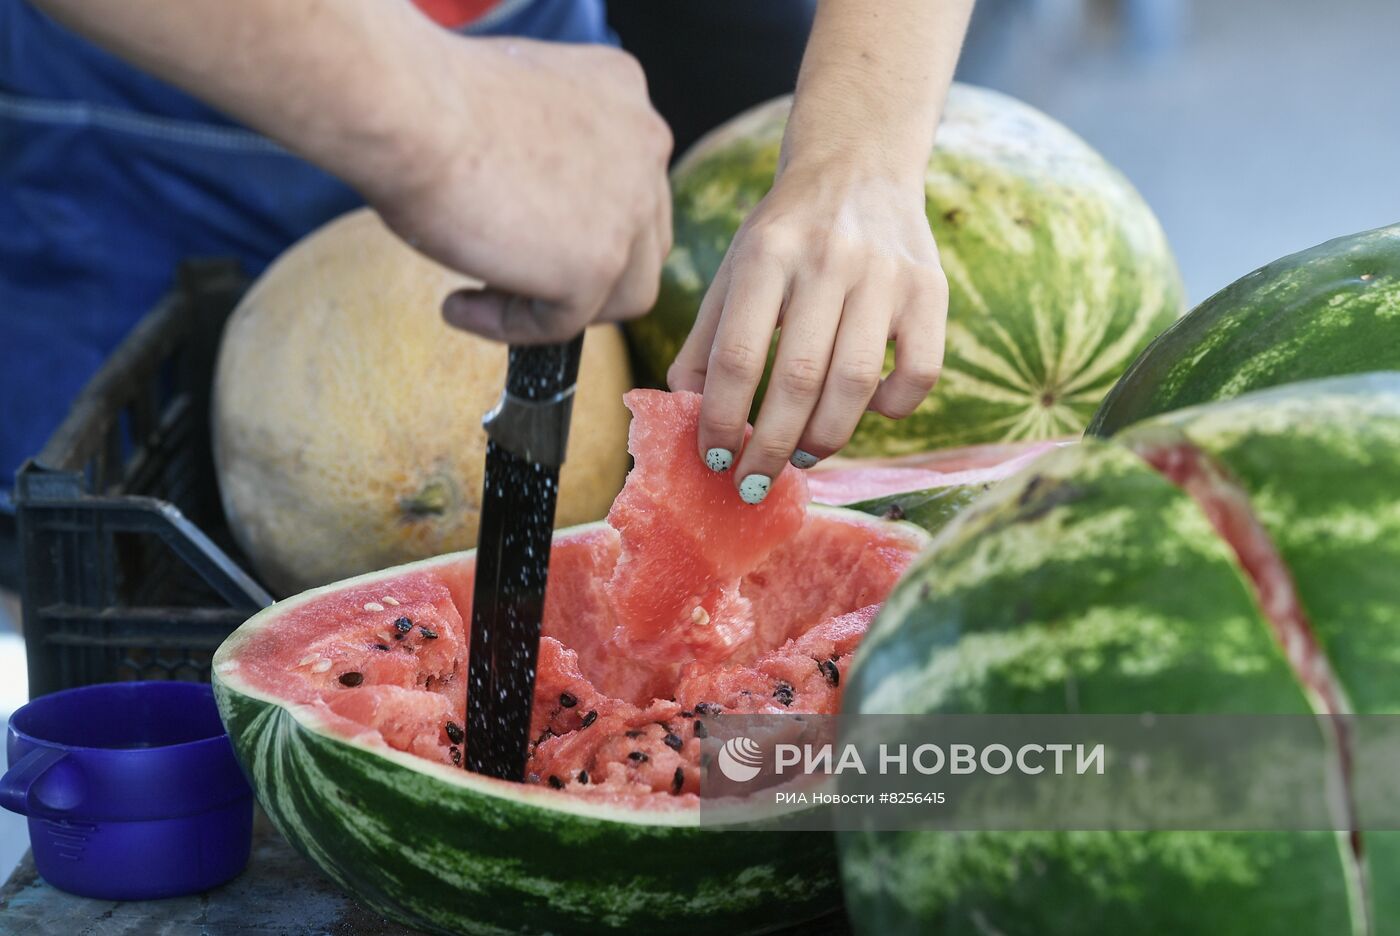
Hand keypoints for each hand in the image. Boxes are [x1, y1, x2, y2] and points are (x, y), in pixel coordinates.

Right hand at [368, 36, 673, 343]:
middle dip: (586, 269)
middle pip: (641, 241)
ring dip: (559, 304)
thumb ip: (550, 145)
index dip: (585, 221)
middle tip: (514, 274)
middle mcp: (644, 145)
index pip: (630, 183)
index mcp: (624, 93)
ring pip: (622, 293)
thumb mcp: (516, 104)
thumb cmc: (428, 96)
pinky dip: (510, 325)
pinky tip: (459, 307)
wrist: (403, 105)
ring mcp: (629, 208)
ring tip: (487, 296)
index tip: (526, 232)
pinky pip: (563, 323)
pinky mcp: (598, 263)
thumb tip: (541, 203)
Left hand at [667, 160, 947, 500]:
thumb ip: (706, 340)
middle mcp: (827, 259)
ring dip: (825, 437)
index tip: (715, 456)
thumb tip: (684, 414)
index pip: (737, 356)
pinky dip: (892, 407)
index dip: (722, 419)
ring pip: (856, 383)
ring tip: (803, 457)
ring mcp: (885, 273)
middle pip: (798, 378)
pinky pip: (919, 373)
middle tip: (754, 481)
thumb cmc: (784, 233)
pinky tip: (866, 411)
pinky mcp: (930, 289)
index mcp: (766, 253)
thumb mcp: (733, 270)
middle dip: (771, 446)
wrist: (857, 163)